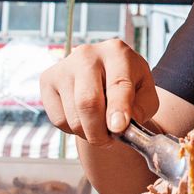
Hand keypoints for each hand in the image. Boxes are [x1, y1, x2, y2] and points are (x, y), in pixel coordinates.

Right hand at [39, 39, 159, 145]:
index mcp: (117, 52)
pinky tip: (83, 117)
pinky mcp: (48, 80)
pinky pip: (59, 119)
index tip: (118, 128)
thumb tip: (120, 124)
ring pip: (73, 117)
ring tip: (99, 125)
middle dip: (99, 131)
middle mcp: (87, 54)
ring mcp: (64, 66)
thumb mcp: (146, 93)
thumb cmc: (128, 85)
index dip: (118, 108)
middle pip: (88, 102)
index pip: (118, 84)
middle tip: (108, 141)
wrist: (103, 74)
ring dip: (88, 133)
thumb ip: (141, 109)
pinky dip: (73, 129)